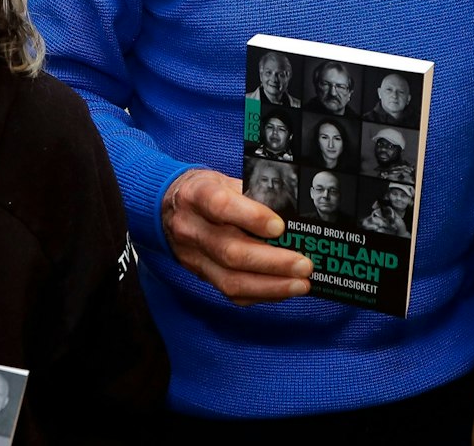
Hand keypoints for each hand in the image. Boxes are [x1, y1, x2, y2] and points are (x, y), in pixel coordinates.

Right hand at [160, 168, 312, 305]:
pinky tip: (283, 289)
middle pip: (230, 251)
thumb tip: (290, 213)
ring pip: (230, 280)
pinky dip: (261, 293)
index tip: (279, 227)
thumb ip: (252, 193)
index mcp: (196, 195)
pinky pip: (230, 292)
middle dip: (272, 262)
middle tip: (304, 265)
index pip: (221, 206)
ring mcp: (193, 256)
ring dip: (271, 286)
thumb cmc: (205, 190)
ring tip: (301, 284)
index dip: (251, 218)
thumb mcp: (224, 179)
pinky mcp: (200, 274)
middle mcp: (191, 228)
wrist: (169, 206)